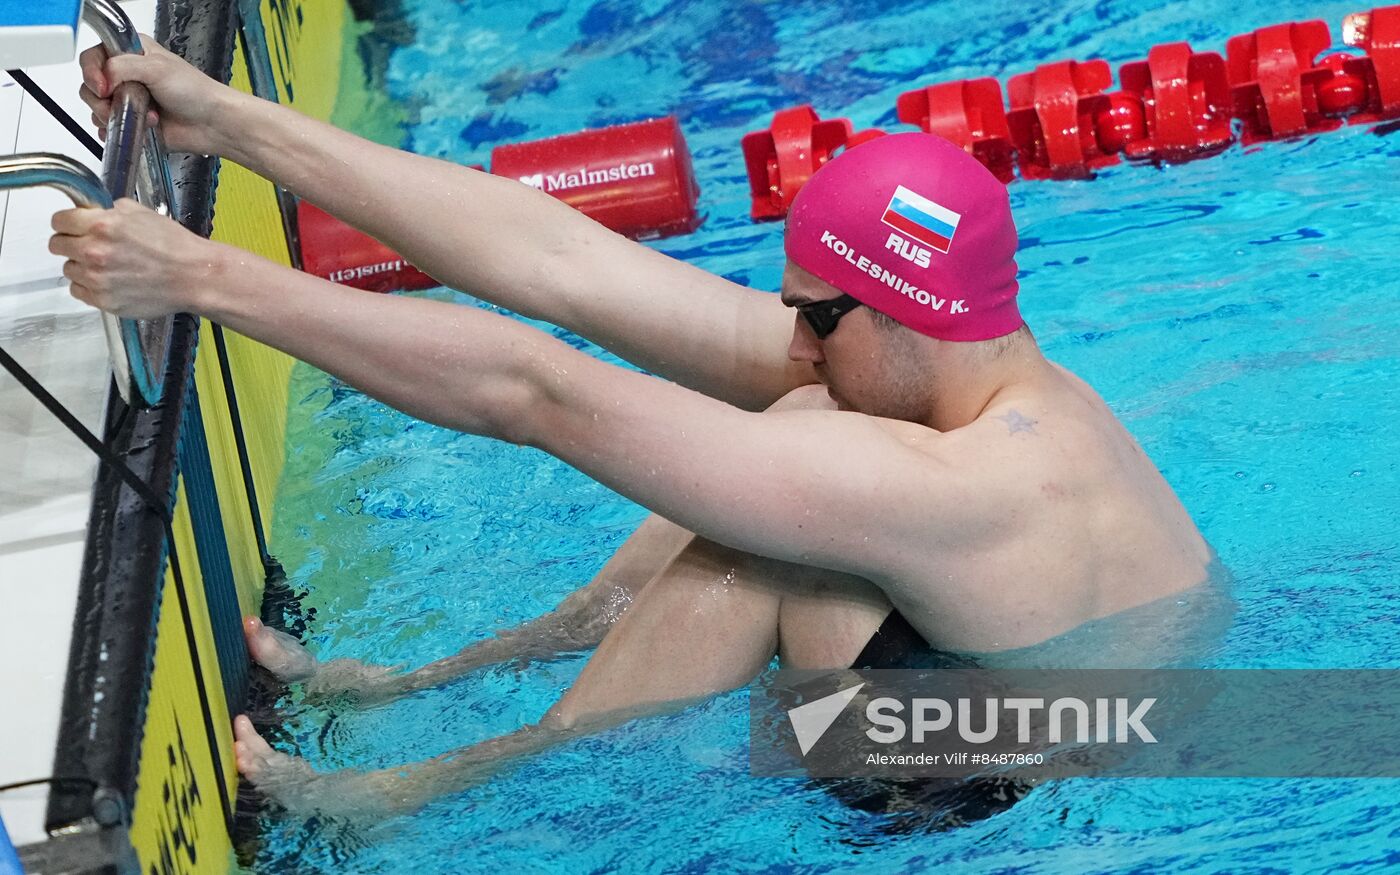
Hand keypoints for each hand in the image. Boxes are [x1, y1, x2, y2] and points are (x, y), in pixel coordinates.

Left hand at [49, 199, 221, 318]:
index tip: (71, 226)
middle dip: (70, 243)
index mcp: (101, 225)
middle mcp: (94, 251)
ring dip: (81, 267)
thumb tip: (94, 213)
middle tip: (88, 247)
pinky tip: (109, 281)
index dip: (66, 222)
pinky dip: (89, 287)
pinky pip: (79, 291)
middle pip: (57, 245)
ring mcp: (97, 278)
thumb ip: (111, 212)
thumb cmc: (175, 246)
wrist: (193, 277)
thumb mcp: (142, 214)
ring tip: (106, 267)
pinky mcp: (104, 300)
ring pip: (68, 270)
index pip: (59, 221)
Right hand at [78, 35, 236, 154]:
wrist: (213, 124)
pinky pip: (109, 128)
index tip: (102, 86)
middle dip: (102, 99)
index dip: (91, 71)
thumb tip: (101, 79)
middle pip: (91, 85)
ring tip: (144, 117)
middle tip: (121, 104)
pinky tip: (139, 129)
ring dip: (115, 116)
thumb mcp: (156, 68)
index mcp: (131, 53)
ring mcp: (128, 100)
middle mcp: (126, 75)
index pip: (93, 57)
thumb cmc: (196, 92)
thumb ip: (121, 67)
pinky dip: (118, 131)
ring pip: (97, 108)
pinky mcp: (132, 122)